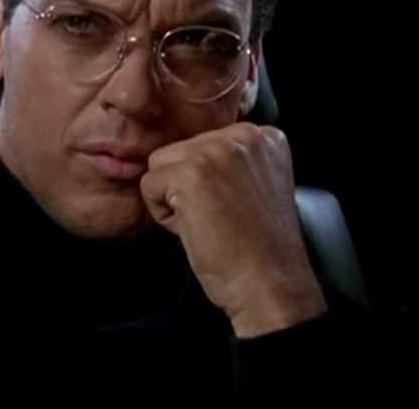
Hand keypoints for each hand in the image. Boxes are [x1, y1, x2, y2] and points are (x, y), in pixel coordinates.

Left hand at [140, 123, 326, 337]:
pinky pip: (149, 185)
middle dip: (188, 187)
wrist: (269, 284)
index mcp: (264, 136)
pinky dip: (162, 215)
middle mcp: (244, 134)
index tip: (235, 207)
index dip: (209, 182)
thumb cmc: (260, 247)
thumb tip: (186, 155)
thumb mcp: (257, 185)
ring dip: (173, 198)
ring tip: (209, 222)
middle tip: (221, 219)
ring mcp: (217, 150)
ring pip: (161, 165)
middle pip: (181, 151)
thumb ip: (232, 161)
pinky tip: (197, 230)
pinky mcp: (190, 173)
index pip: (205, 143)